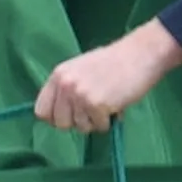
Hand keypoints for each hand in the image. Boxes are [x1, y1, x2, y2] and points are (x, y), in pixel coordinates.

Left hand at [35, 19, 181, 133]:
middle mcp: (65, 84)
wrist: (140, 54)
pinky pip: (99, 127)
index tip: (70, 116)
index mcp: (58, 75)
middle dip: (77, 122)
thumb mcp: (79, 70)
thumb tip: (58, 117)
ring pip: (80, 127)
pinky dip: (109, 121)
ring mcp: (80, 94)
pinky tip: (116, 104)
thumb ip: (66, 89)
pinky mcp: (96, 104)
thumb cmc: (113, 63)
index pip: (41, 111)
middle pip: (60, 124)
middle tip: (93, 110)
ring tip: (107, 102)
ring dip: (95, 121)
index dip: (56, 118)